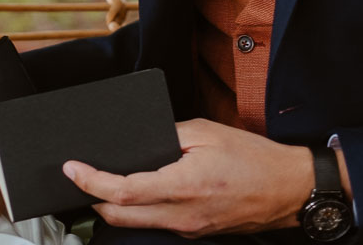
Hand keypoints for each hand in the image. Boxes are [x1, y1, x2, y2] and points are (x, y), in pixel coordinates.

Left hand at [62, 118, 313, 236]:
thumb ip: (169, 135)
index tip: (72, 169)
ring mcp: (189, 227)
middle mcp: (183, 214)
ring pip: (136, 224)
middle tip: (77, 178)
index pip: (124, 191)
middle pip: (120, 217)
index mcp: (184, 185)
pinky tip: (135, 192)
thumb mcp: (208, 132)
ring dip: (113, 207)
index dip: (91, 181)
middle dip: (92, 199)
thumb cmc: (255, 158)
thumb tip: (141, 139)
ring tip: (99, 183)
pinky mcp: (196, 231)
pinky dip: (138, 210)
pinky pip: (157, 224)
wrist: (290, 190)